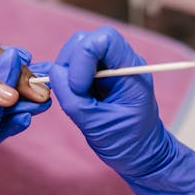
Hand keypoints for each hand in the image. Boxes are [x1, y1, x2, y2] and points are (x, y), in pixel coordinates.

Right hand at [49, 26, 194, 194]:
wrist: (142, 155)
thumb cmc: (128, 143)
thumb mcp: (97, 125)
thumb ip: (73, 98)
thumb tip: (53, 72)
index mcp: (130, 70)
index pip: (104, 39)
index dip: (83, 57)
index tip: (79, 87)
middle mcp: (119, 62)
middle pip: (84, 41)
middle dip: (69, 64)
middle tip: (71, 92)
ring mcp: (107, 67)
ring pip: (75, 50)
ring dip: (66, 72)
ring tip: (73, 97)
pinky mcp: (95, 76)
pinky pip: (73, 65)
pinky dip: (64, 78)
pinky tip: (69, 95)